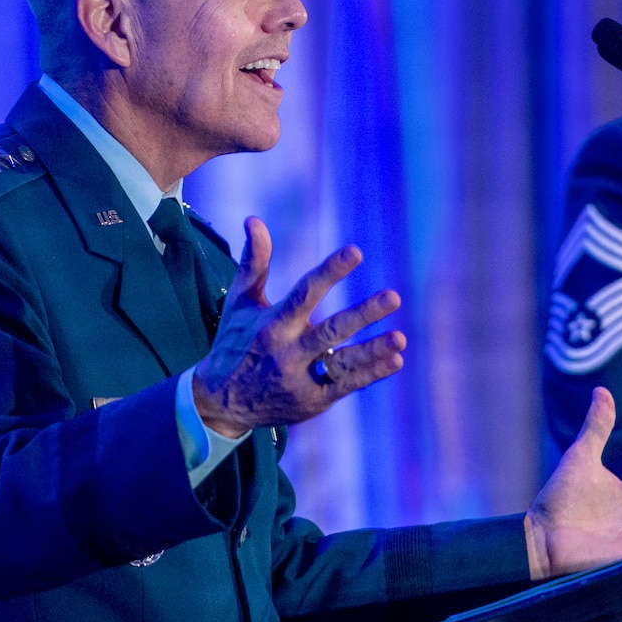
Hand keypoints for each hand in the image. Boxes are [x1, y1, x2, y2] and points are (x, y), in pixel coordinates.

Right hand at [192, 217, 405, 432]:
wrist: (221, 403)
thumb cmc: (234, 343)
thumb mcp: (240, 302)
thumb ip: (254, 262)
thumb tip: (254, 218)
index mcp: (273, 324)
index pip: (305, 293)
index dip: (330, 272)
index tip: (356, 252)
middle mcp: (288, 351)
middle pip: (331, 330)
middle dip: (362, 314)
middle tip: (394, 296)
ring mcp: (302, 378)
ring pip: (342, 363)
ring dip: (372, 350)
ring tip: (400, 338)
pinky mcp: (313, 400)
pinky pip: (345, 386)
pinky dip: (371, 374)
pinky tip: (396, 360)